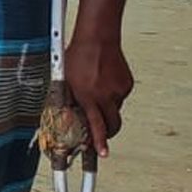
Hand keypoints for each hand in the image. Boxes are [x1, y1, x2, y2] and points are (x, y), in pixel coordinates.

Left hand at [63, 32, 133, 155]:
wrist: (98, 38)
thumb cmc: (77, 56)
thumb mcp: (64, 80)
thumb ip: (68, 99)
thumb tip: (68, 116)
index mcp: (87, 96)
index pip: (96, 126)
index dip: (99, 142)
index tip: (102, 153)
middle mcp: (105, 95)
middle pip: (113, 125)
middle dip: (108, 133)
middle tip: (103, 133)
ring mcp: (118, 90)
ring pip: (115, 110)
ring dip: (107, 108)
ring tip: (96, 91)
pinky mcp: (127, 84)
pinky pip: (120, 97)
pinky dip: (112, 95)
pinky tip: (104, 82)